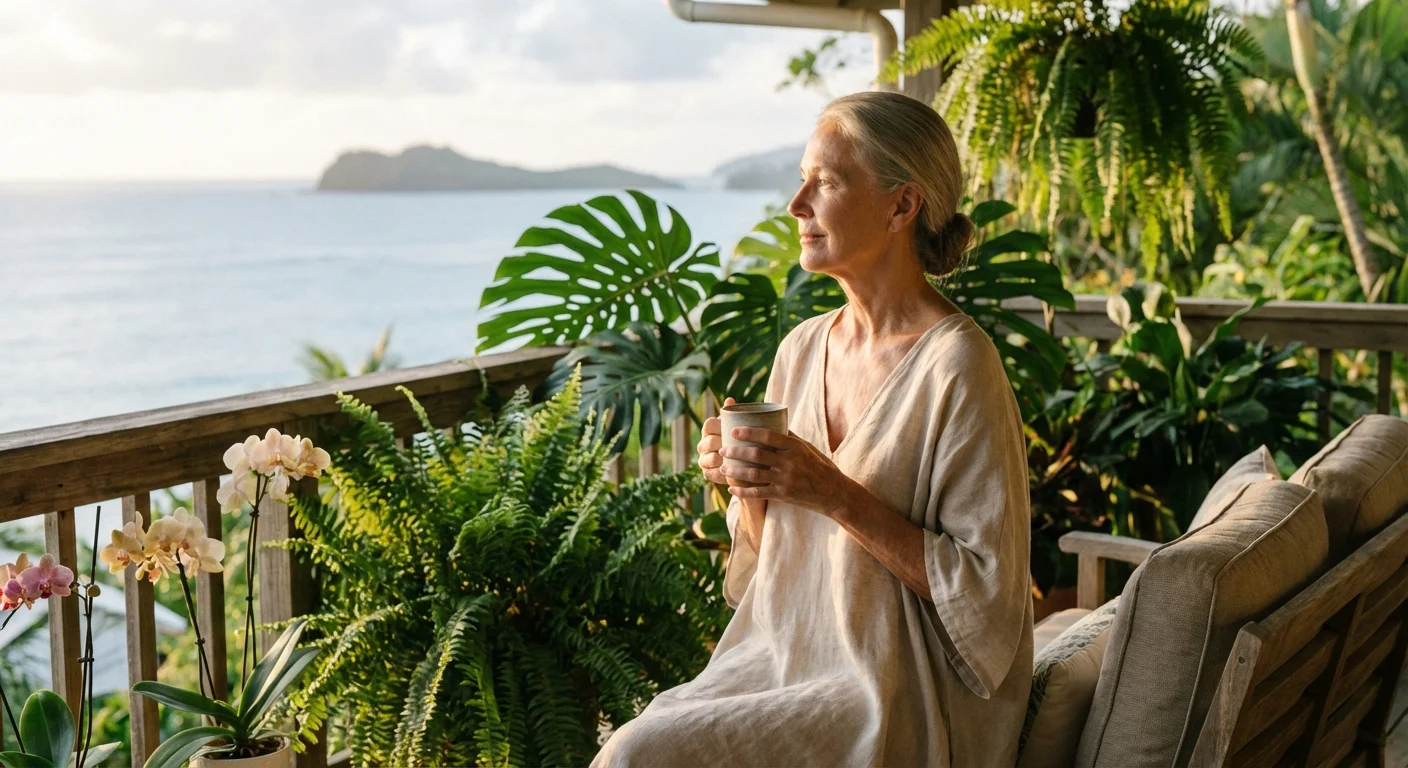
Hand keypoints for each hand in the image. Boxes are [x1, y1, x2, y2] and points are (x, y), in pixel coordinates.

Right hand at [696, 397, 736, 485]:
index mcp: (709, 430)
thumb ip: (736, 414)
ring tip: (736, 461)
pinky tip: (733, 474)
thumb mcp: (741, 426)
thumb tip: (730, 399)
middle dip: (722, 444)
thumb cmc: (744, 439)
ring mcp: (703, 460)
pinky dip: (722, 474)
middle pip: (708, 442)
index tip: (734, 430)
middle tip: (739, 447)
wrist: (747, 462)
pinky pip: (711, 475)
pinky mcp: (708, 474)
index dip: (719, 427)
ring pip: (708, 459)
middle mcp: (703, 444)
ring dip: (721, 460)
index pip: (709, 424)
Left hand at [720, 427, 856, 516]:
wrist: (833, 493)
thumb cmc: (820, 466)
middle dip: (736, 452)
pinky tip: (731, 489)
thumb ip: (789, 437)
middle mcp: (790, 462)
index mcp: (795, 447)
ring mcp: (786, 479)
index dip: (749, 432)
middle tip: (723, 449)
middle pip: (756, 454)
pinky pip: (758, 493)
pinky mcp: (783, 495)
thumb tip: (773, 420)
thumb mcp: (808, 448)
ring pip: (754, 474)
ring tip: (723, 468)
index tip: (733, 431)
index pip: (768, 436)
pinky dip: (743, 491)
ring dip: (735, 471)